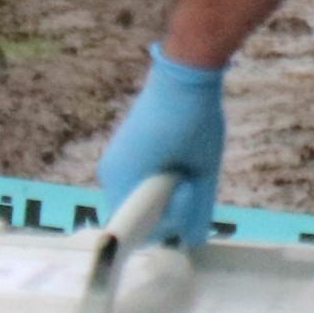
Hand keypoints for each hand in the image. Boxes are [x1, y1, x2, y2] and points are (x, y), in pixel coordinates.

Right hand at [91, 44, 226, 249]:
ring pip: (136, 195)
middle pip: (136, 214)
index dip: (163, 229)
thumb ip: (195, 209)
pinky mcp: (121, 147)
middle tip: (191, 183)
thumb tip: (190, 239)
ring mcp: (113, 160)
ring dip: (161, 193)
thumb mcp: (204, 173)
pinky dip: (155, 178)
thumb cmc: (196, 123)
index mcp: (124, 183)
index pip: (134, 232)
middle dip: (165, 210)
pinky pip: (135, 177)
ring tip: (187, 168)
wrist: (184, 73)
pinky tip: (177, 160)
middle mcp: (110, 175)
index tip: (186, 207)